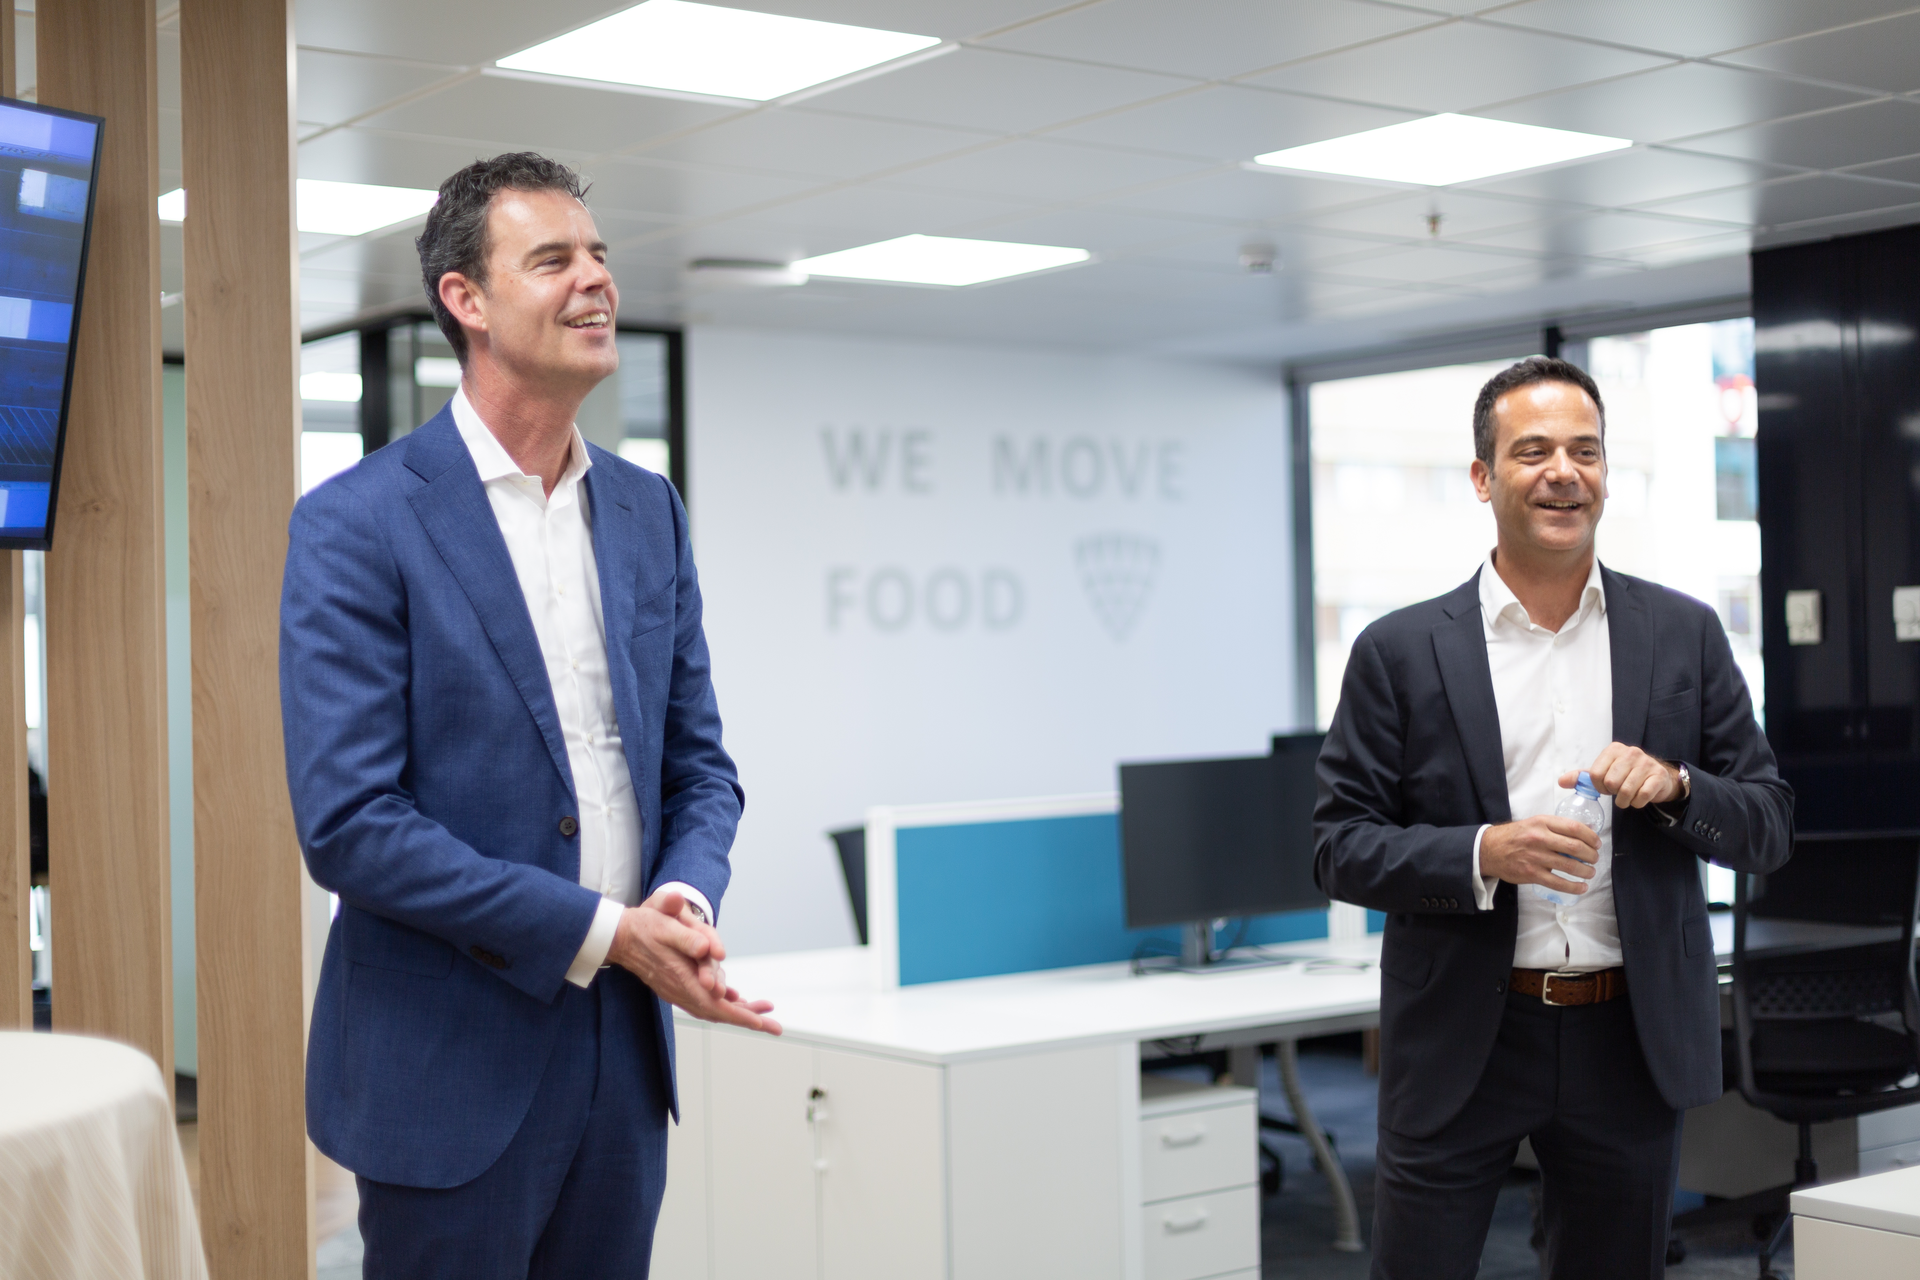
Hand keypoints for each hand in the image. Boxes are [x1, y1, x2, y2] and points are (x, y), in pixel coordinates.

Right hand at [606, 890, 781, 1035]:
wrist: (618, 935)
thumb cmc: (643, 926)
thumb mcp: (663, 923)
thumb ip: (686, 935)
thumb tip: (708, 947)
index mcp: (679, 978)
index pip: (713, 1003)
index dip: (738, 1014)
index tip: (760, 1022)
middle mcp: (679, 990)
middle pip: (717, 1011)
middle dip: (747, 1018)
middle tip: (775, 1027)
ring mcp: (677, 990)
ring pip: (712, 1007)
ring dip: (738, 1011)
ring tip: (763, 1010)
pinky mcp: (677, 985)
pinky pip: (704, 1000)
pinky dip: (722, 1002)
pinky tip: (736, 998)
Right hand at [1479, 816, 1599, 894]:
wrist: (1489, 849)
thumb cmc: (1515, 836)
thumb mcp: (1535, 823)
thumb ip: (1557, 826)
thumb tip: (1585, 830)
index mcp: (1542, 822)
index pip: (1574, 828)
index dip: (1591, 837)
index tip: (1596, 843)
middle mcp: (1539, 838)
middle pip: (1575, 847)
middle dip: (1591, 855)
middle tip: (1594, 859)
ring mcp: (1535, 857)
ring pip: (1569, 866)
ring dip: (1585, 871)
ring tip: (1590, 873)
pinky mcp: (1531, 874)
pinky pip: (1558, 883)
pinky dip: (1573, 887)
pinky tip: (1581, 888)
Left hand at [1561, 743, 1681, 808]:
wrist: (1657, 778)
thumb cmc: (1626, 775)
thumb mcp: (1604, 772)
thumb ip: (1583, 777)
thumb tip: (1561, 781)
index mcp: (1614, 749)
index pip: (1595, 774)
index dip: (1598, 786)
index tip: (1605, 787)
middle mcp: (1631, 752)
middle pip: (1611, 782)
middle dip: (1612, 793)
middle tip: (1618, 791)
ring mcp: (1647, 763)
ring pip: (1626, 791)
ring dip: (1624, 801)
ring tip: (1627, 797)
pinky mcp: (1658, 776)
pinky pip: (1642, 796)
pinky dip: (1637, 803)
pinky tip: (1639, 798)